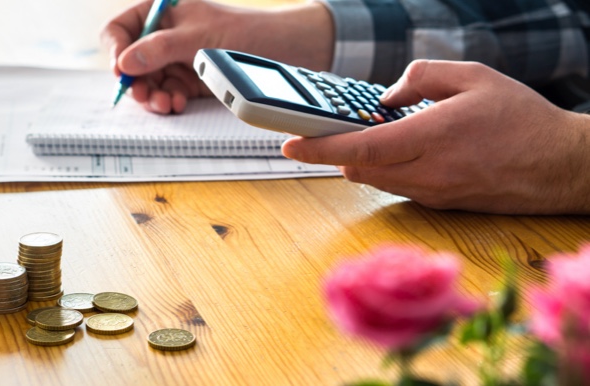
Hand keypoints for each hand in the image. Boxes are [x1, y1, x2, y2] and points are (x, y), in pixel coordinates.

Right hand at [100, 0, 333, 113]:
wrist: (283, 49)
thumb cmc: (244, 31)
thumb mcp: (197, 37)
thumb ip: (159, 48)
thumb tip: (125, 63)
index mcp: (162, 12)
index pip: (121, 29)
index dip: (116, 50)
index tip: (121, 71)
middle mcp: (165, 36)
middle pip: (132, 61)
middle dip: (136, 80)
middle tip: (143, 96)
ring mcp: (177, 59)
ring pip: (149, 82)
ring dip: (153, 96)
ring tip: (165, 104)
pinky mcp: (190, 80)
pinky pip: (168, 93)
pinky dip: (169, 101)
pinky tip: (177, 104)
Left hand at [282, 60, 589, 213]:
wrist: (560, 167)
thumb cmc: (522, 119)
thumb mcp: (475, 76)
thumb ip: (423, 76)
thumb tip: (386, 96)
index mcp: (433, 137)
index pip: (360, 149)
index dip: (319, 148)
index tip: (289, 144)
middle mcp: (427, 172)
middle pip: (358, 169)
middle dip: (335, 152)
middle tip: (324, 131)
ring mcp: (432, 193)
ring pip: (374, 181)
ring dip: (360, 162)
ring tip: (364, 135)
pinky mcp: (439, 203)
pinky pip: (396, 187)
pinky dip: (384, 170)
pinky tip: (397, 150)